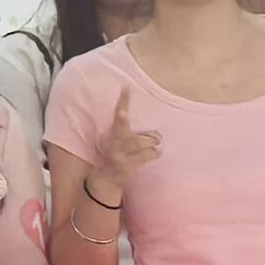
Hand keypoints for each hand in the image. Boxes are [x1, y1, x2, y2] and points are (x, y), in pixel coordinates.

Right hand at [86, 82, 162, 203]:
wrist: (107, 177)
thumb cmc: (115, 153)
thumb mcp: (113, 138)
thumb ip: (124, 130)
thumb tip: (145, 124)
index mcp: (112, 133)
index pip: (118, 114)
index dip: (123, 101)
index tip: (126, 87)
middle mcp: (116, 143)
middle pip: (135, 134)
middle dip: (149, 135)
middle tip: (157, 136)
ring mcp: (122, 155)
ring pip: (145, 144)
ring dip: (153, 145)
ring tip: (154, 145)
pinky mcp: (129, 165)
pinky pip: (149, 155)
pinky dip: (154, 153)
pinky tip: (155, 153)